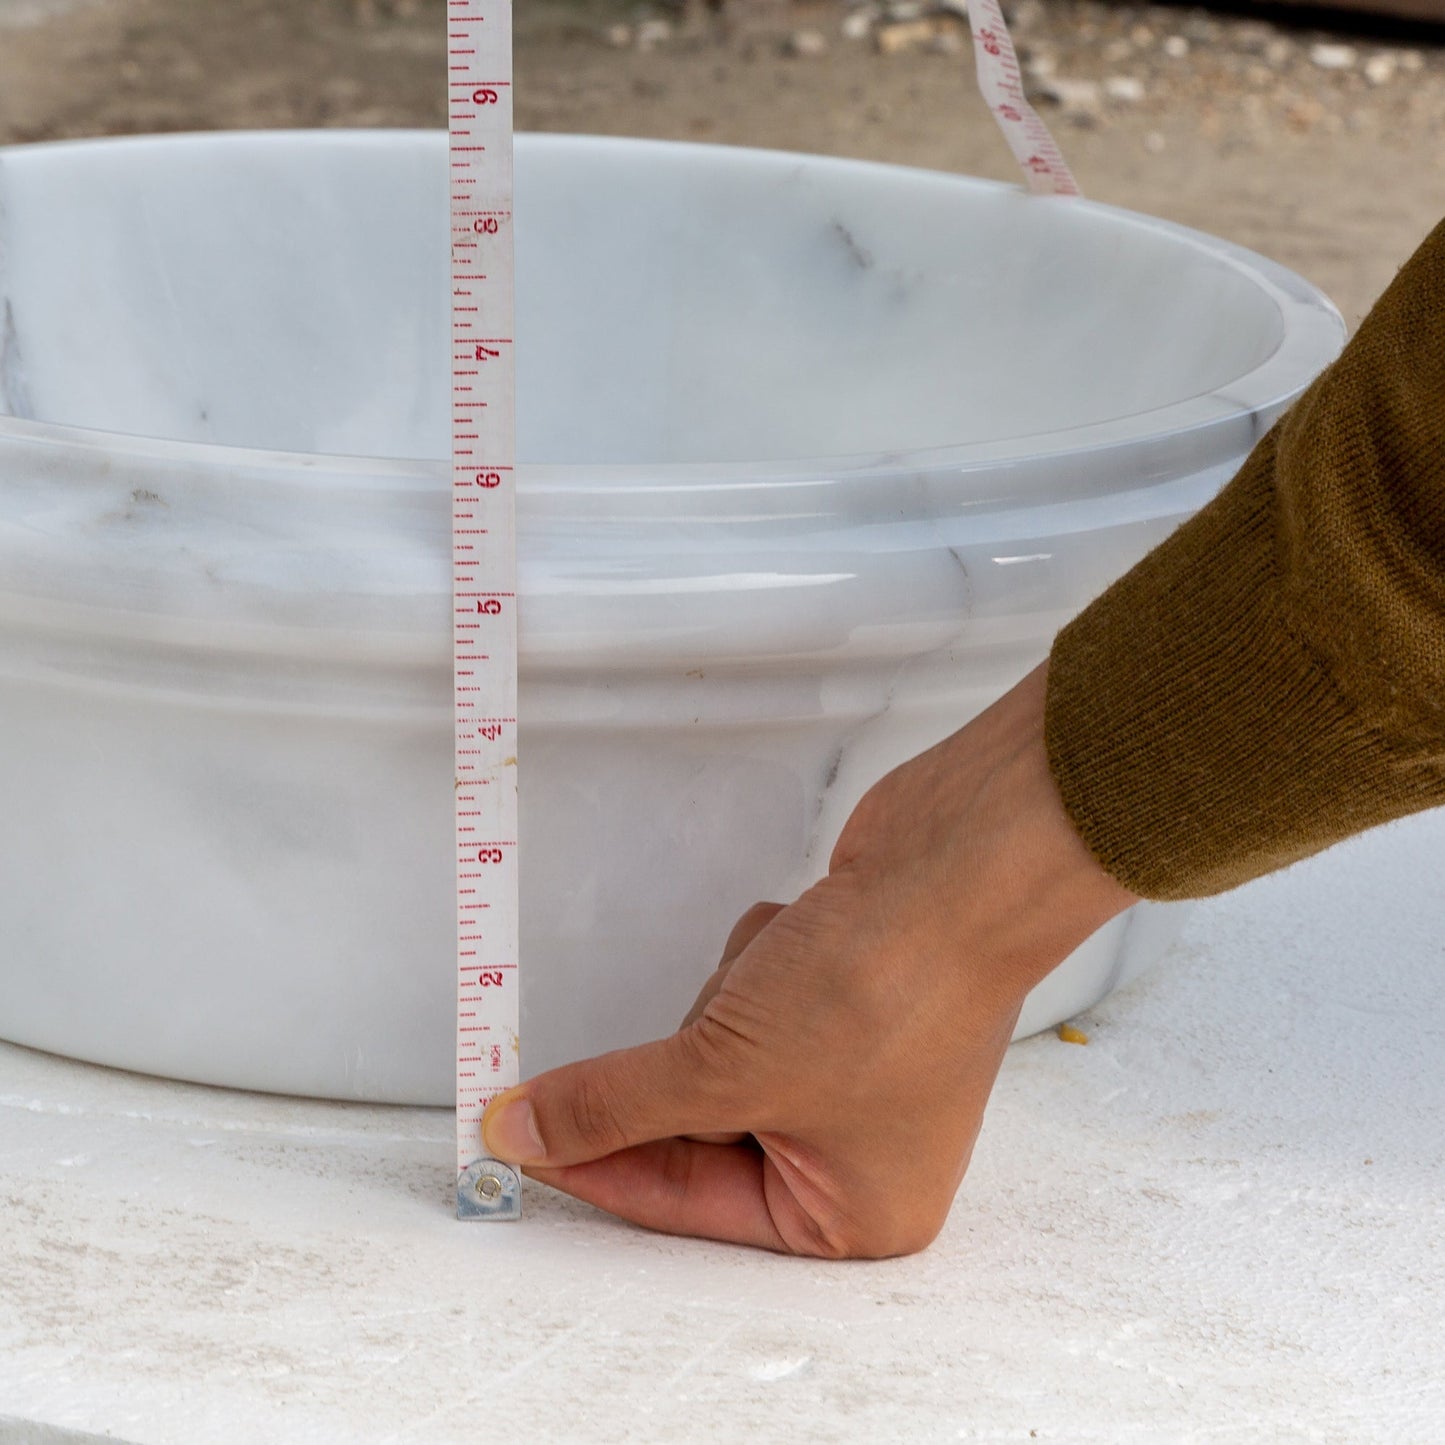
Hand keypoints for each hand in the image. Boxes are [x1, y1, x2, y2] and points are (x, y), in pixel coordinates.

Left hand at [481, 661, 1137, 1256]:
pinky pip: (743, 995)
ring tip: (785, 975)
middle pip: (694, 1124)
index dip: (591, 1162)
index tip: (515, 1133)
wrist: (960, 860)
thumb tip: (527, 1132)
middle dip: (695, 1056)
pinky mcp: (835, 999)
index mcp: (854, 1212)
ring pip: (712, 1049)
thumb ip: (614, 1106)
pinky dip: (755, 961)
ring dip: (727, 1001)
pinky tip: (804, 939)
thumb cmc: (893, 984)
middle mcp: (857, 1151)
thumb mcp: (727, 1068)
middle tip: (716, 1023)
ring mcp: (848, 1069)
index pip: (681, 1203)